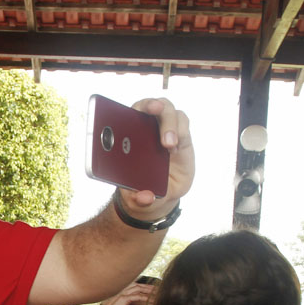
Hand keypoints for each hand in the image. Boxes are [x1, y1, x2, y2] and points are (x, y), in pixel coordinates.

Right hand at [95, 280, 156, 304]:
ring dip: (149, 290)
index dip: (144, 287)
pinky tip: (152, 300)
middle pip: (138, 285)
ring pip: (139, 289)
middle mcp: (121, 291)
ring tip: (158, 293)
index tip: (152, 289)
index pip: (134, 286)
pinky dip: (146, 298)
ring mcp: (122, 294)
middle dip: (149, 286)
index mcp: (120, 293)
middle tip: (158, 289)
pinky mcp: (123, 299)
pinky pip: (138, 296)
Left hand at [118, 97, 193, 213]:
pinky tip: (174, 148)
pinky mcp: (181, 136)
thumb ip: (139, 199)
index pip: (121, 115)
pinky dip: (180, 130)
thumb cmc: (141, 189)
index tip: (126, 112)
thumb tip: (144, 198)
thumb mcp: (136, 199)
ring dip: (168, 123)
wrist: (161, 193)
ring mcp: (163, 130)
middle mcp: (144, 128)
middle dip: (150, 105)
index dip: (122, 108)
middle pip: (146, 106)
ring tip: (168, 144)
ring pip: (167, 111)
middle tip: (154, 110)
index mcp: (124, 137)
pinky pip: (182, 122)